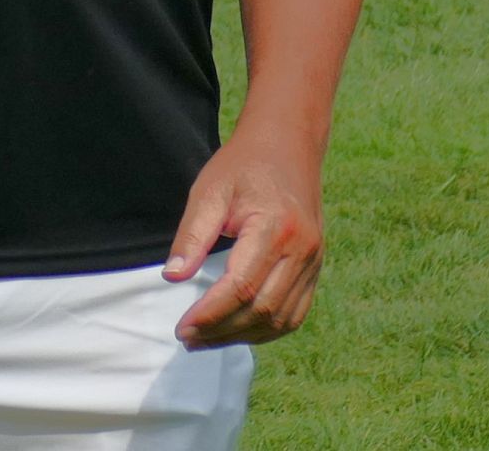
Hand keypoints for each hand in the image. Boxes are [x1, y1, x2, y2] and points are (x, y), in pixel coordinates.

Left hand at [166, 127, 326, 347]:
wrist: (288, 147)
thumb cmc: (242, 167)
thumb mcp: (209, 191)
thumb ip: (192, 235)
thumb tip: (172, 277)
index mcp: (275, 228)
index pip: (242, 286)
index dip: (210, 313)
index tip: (182, 327)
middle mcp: (302, 250)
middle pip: (263, 309)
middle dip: (222, 331)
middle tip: (187, 339)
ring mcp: (314, 262)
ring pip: (281, 318)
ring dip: (243, 336)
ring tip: (206, 340)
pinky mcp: (316, 268)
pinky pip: (295, 313)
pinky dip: (266, 330)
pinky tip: (237, 331)